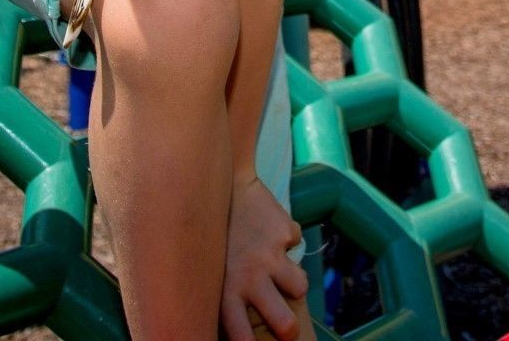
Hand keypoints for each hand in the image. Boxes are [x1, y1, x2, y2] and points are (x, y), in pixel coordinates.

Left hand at [221, 174, 309, 339]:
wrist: (222, 182)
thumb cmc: (211, 231)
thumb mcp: (209, 265)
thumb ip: (224, 292)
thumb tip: (228, 315)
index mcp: (227, 290)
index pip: (241, 332)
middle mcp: (251, 276)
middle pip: (284, 321)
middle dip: (289, 328)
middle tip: (288, 328)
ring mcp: (271, 254)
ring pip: (299, 286)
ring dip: (293, 281)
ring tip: (280, 272)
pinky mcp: (285, 231)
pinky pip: (295, 241)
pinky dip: (286, 237)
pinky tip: (268, 227)